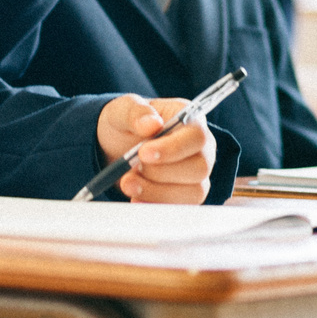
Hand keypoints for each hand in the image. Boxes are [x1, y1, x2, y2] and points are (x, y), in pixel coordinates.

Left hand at [95, 96, 215, 203]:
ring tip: (128, 183)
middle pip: (200, 168)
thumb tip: (151, 123)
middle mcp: (201, 148)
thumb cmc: (126, 123)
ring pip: (193, 192)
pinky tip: (135, 197)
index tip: (143, 154)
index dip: (173, 148)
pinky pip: (181, 208)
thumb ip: (136, 112)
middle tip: (132, 169)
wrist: (115, 146)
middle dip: (161, 173)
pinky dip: (155, 204)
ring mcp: (196, 174)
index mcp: (191, 120)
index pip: (197, 137)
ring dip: (157, 192)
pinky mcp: (186, 195)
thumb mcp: (123, 109)